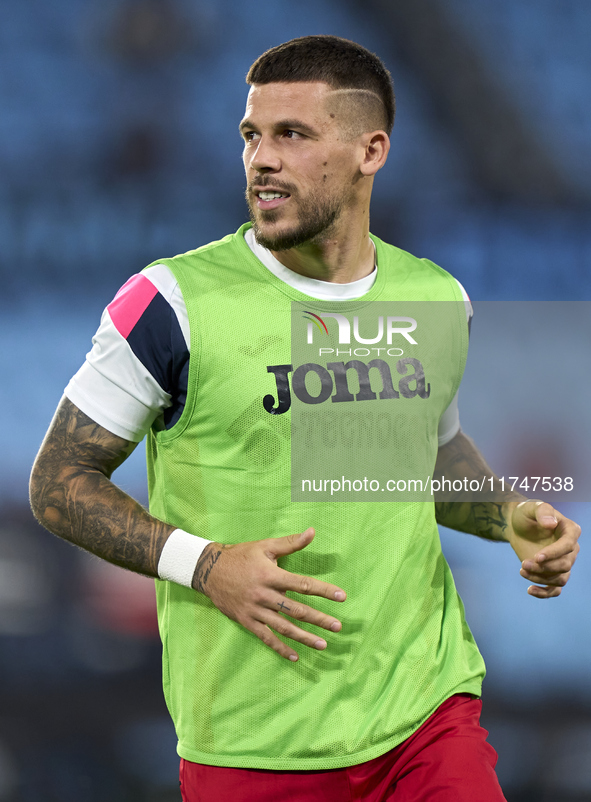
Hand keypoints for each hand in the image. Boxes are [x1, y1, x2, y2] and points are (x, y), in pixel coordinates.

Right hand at [192, 528, 345, 660]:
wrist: (209, 570)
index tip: (341, 597)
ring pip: (283, 627)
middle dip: (319, 619)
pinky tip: (295, 656)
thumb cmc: (241, 556)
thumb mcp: (265, 545)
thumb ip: (290, 543)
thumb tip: (312, 532)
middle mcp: (264, 595)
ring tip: (323, 644)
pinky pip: (266, 637)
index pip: (302, 584)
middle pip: (296, 610)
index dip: (323, 590)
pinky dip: (280, 648)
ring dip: (304, 637)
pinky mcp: (246, 621)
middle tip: (337, 626)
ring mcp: (255, 610)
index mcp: (271, 575)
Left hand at [509, 500, 580, 597]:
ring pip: (560, 579)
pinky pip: (555, 590)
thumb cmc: (526, 514)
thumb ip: (542, 511)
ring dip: (541, 578)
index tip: (536, 557)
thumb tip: (551, 523)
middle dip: (544, 568)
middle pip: (565, 565)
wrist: (517, 527)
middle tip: (523, 564)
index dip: (554, 553)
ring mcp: (563, 563)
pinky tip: (529, 589)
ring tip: (521, 570)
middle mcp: (571, 549)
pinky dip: (544, 593)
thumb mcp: (531, 507)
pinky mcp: (552, 573)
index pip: (568, 546)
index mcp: (570, 530)